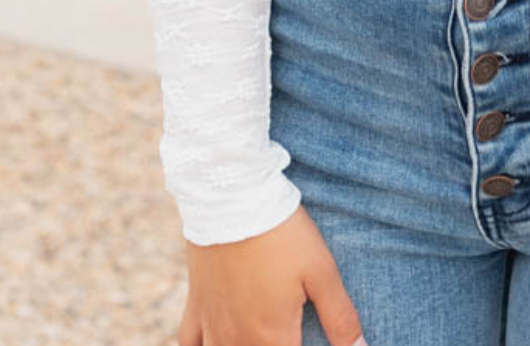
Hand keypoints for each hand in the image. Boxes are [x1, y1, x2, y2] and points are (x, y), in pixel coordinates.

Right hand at [179, 202, 364, 345]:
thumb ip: (340, 318)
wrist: (231, 198)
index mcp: (273, 338)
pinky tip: (218, 341)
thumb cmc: (281, 234)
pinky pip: (188, 345)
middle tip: (287, 331)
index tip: (307, 337)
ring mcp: (213, 327)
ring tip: (261, 336)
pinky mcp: (195, 306)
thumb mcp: (321, 271)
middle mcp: (238, 342)